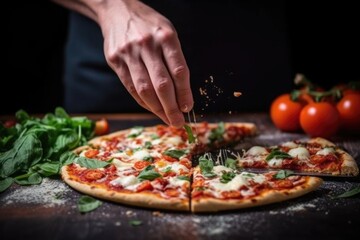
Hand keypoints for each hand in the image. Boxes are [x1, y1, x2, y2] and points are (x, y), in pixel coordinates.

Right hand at [98, 0, 192, 126]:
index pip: (179, 71)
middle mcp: (147, 45)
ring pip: (144, 89)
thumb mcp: (167, 33)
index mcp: (166, 37)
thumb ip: (175, 60)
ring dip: (157, 109)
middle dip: (171, 108)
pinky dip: (143, 101)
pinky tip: (152, 109)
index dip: (185, 93)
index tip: (188, 108)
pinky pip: (131, 87)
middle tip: (178, 122)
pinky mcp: (115, 60)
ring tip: (167, 120)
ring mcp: (129, 53)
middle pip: (162, 84)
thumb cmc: (149, 25)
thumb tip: (182, 94)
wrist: (117, 9)